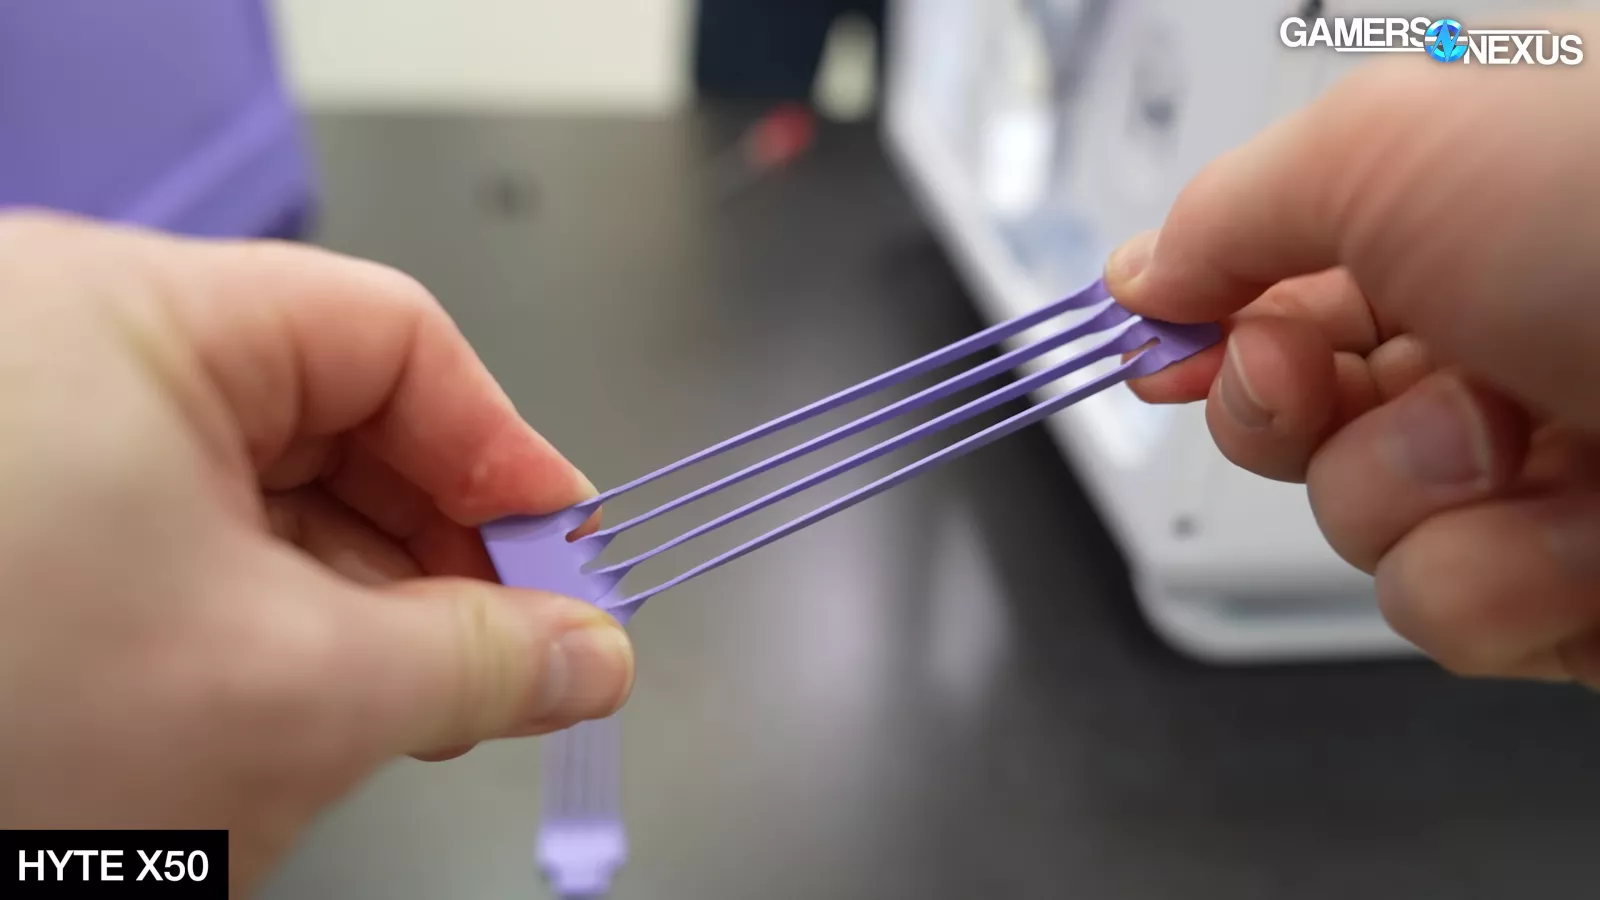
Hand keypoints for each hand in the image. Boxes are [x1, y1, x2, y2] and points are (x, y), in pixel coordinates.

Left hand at [0, 212, 633, 890]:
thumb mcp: (295, 691)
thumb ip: (479, 660)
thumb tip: (590, 652)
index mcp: (128, 318)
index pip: (391, 340)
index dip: (503, 452)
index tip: (565, 559)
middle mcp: (68, 352)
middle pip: (332, 419)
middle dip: (432, 548)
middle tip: (508, 652)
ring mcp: (34, 442)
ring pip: (263, 498)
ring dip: (354, 601)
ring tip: (404, 705)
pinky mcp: (18, 530)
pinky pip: (188, 547)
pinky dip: (265, 622)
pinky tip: (302, 704)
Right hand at [1105, 22, 1599, 686]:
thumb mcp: (1392, 146)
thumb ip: (1233, 211)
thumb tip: (1145, 270)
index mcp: (1463, 215)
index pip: (1281, 280)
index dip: (1204, 319)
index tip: (1155, 346)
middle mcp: (1500, 336)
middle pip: (1291, 414)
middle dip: (1287, 405)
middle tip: (1331, 372)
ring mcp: (1546, 469)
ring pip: (1359, 526)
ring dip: (1415, 491)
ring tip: (1524, 442)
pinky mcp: (1583, 588)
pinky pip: (1449, 611)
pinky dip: (1504, 575)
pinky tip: (1589, 526)